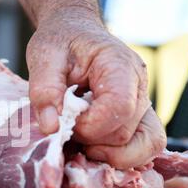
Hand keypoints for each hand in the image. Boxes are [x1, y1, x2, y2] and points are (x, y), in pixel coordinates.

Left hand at [27, 8, 166, 168]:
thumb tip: (51, 128)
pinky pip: (144, 145)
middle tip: (65, 127)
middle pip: (126, 132)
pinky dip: (120, 155)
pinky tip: (93, 147)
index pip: (118, 108)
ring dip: (109, 154)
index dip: (89, 126)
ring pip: (142, 145)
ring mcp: (142, 103)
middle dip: (91, 140)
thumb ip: (44, 90)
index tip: (64, 121)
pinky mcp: (137, 117)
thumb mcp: (44, 57)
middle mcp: (139, 86)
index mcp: (119, 65)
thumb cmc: (60, 41)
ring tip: (81, 141)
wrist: (74, 32)